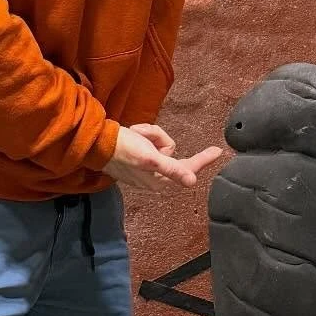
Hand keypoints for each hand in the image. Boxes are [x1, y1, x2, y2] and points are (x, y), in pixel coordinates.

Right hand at [102, 122, 222, 191]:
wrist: (97, 143)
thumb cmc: (124, 150)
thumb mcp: (150, 158)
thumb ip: (172, 169)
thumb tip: (192, 182)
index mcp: (160, 179)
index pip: (188, 169)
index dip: (203, 160)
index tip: (218, 150)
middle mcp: (156, 175)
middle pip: (172, 151)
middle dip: (158, 138)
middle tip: (142, 132)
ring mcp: (147, 167)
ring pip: (161, 144)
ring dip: (150, 135)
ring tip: (134, 134)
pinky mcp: (138, 158)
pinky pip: (150, 143)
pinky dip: (143, 136)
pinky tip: (131, 135)